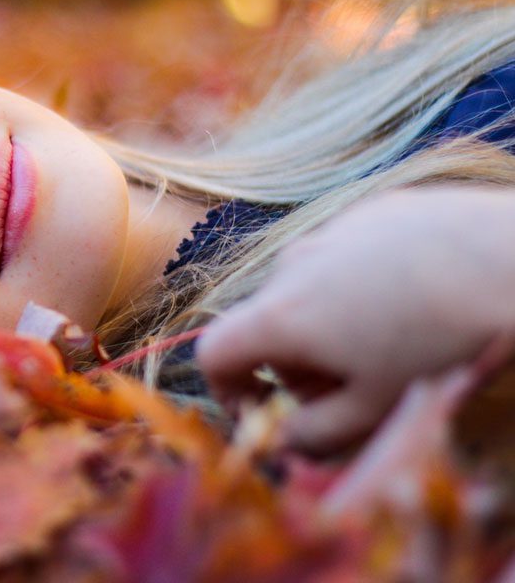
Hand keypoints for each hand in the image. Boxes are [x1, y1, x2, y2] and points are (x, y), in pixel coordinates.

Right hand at [196, 187, 514, 455]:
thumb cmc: (443, 343)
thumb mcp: (375, 409)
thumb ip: (314, 437)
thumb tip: (285, 444)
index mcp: (280, 315)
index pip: (213, 353)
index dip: (227, 392)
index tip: (266, 416)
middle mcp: (292, 265)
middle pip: (268, 325)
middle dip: (295, 367)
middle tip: (349, 394)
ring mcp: (332, 231)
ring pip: (308, 291)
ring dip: (329, 327)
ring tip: (392, 346)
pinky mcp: (375, 211)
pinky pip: (347, 259)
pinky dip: (363, 288)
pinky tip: (418, 302)